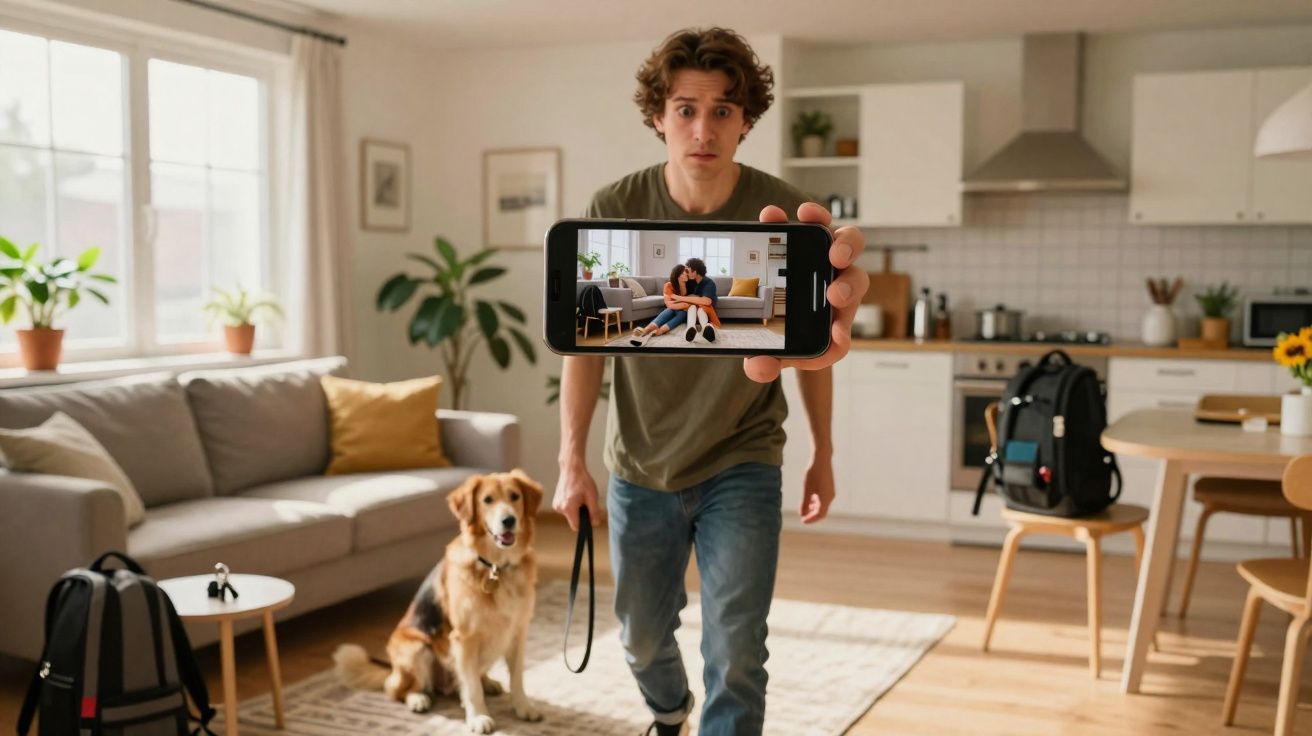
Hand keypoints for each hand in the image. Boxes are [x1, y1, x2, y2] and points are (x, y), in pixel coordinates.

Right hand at [553, 457, 601, 531]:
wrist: (571, 469)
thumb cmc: (582, 481)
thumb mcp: (592, 496)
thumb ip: (594, 512)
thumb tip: (595, 523)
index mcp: (568, 508)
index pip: (576, 527)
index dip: (584, 524)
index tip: (589, 516)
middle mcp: (559, 508)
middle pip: (573, 520)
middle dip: (580, 515)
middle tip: (585, 502)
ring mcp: (556, 505)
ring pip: (569, 515)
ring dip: (575, 510)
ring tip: (579, 497)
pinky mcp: (555, 502)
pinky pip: (565, 510)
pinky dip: (571, 506)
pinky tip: (574, 496)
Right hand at [744, 201, 868, 382]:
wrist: (772, 309)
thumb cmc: (779, 334)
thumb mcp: (770, 353)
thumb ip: (766, 364)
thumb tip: (759, 366)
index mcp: (832, 322)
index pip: (843, 328)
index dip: (842, 332)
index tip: (836, 336)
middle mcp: (838, 289)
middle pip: (856, 283)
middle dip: (848, 289)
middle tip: (834, 296)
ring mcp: (830, 260)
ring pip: (848, 246)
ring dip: (843, 247)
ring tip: (830, 251)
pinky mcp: (814, 238)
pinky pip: (820, 223)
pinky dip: (812, 217)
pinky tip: (789, 216)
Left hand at [800, 458, 834, 523]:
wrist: (822, 459)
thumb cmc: (813, 474)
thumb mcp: (806, 489)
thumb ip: (804, 502)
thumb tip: (802, 513)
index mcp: (825, 499)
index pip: (819, 515)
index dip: (811, 519)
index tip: (802, 521)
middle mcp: (830, 497)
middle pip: (822, 511)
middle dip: (812, 515)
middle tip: (802, 517)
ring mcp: (831, 492)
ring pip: (823, 505)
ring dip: (814, 508)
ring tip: (804, 509)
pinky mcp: (829, 487)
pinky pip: (824, 499)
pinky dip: (816, 502)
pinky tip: (809, 499)